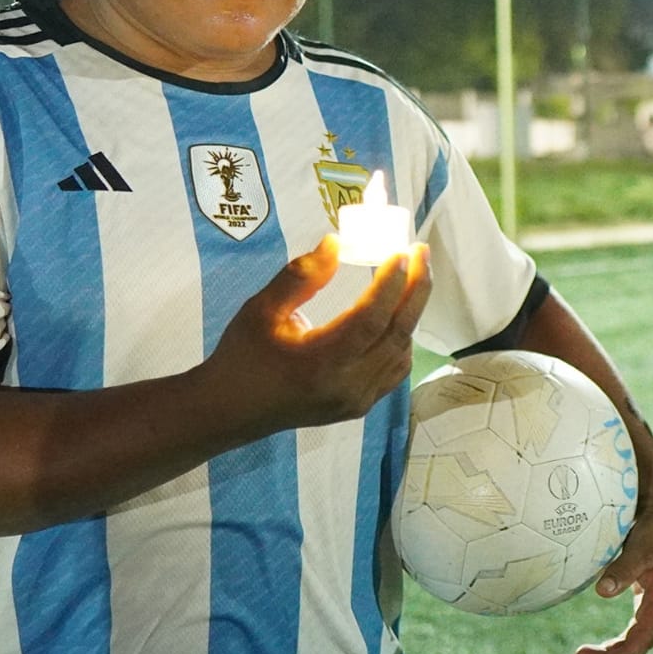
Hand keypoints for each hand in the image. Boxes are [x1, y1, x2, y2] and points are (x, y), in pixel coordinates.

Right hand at [204, 237, 431, 434]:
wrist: (230, 411)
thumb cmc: (242, 356)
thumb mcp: (261, 310)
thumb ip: (300, 277)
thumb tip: (336, 243)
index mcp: (320, 363)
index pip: (371, 319)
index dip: (391, 283)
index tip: (402, 252)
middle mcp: (346, 386)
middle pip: (397, 334)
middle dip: (416, 290)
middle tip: (422, 253)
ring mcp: (356, 401)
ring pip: (401, 352)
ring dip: (411, 313)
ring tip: (413, 276)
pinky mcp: (358, 407)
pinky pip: (394, 371)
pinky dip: (402, 339)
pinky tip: (397, 315)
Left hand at [575, 451, 652, 653]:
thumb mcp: (641, 546)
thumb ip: (624, 569)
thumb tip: (601, 592)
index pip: (641, 641)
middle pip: (639, 646)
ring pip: (638, 639)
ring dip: (615, 651)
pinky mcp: (652, 598)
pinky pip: (637, 628)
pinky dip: (620, 639)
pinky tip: (602, 643)